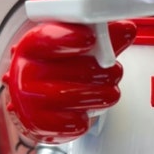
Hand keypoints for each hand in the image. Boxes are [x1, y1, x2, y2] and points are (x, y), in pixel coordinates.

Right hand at [6, 20, 135, 142]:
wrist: (35, 101)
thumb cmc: (58, 69)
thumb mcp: (77, 48)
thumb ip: (104, 39)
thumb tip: (128, 29)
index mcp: (31, 47)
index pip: (45, 39)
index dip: (68, 37)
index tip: (90, 38)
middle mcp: (26, 72)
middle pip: (66, 70)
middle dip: (100, 72)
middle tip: (115, 73)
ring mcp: (29, 100)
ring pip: (70, 97)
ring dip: (99, 95)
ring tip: (111, 93)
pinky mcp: (39, 124)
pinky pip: (69, 123)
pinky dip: (85, 119)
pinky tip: (87, 111)